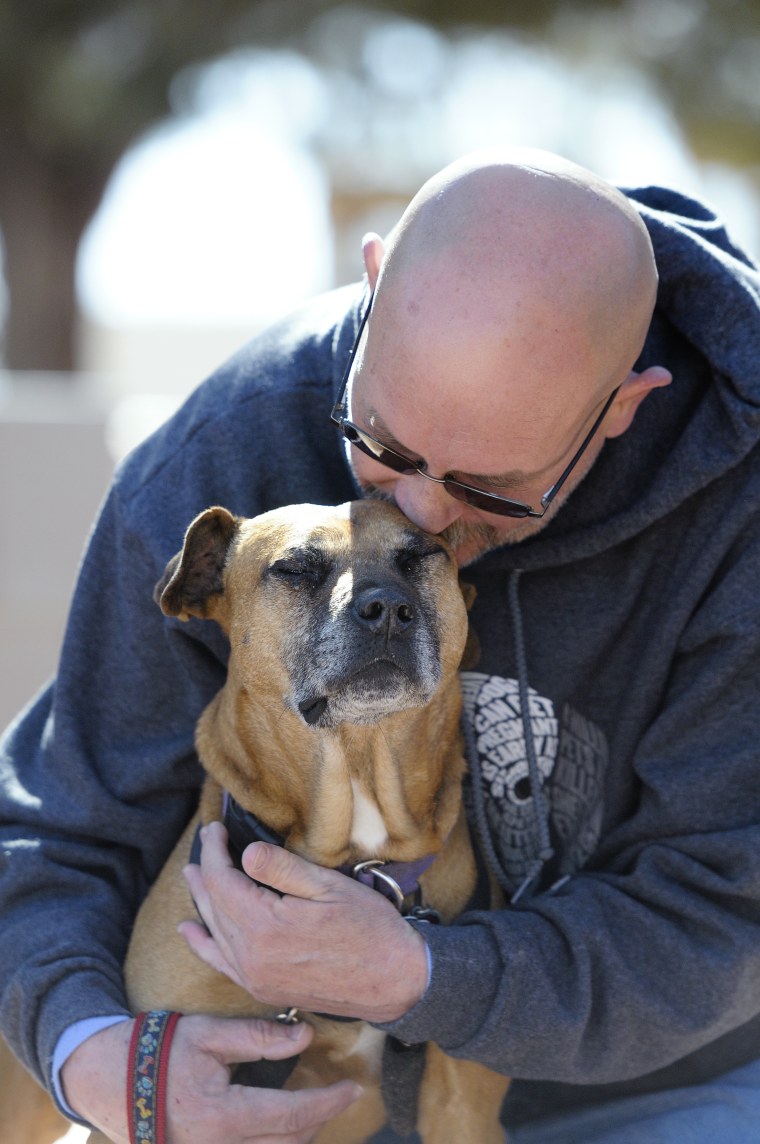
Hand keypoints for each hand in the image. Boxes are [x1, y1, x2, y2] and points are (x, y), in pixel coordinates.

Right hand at [61, 1013, 360, 1142]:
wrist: (105, 1078)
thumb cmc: (158, 1048)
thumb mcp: (208, 1033)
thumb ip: (259, 1036)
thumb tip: (307, 1035)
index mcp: (222, 1116)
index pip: (292, 1115)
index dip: (328, 1102)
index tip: (354, 1088)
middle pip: (287, 1143)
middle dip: (318, 1120)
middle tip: (336, 1093)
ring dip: (296, 1135)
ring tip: (313, 1108)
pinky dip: (272, 1142)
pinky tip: (282, 1125)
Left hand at [180, 823, 428, 1023]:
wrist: (393, 980)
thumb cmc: (368, 926)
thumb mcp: (328, 886)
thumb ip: (281, 869)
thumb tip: (244, 853)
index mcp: (265, 926)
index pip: (222, 881)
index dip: (215, 851)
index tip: (215, 827)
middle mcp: (251, 957)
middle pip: (214, 905)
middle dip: (207, 869)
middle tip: (207, 840)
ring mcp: (255, 978)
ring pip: (214, 931)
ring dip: (201, 900)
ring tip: (191, 874)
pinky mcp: (263, 989)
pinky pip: (221, 963)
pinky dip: (202, 944)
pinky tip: (189, 931)